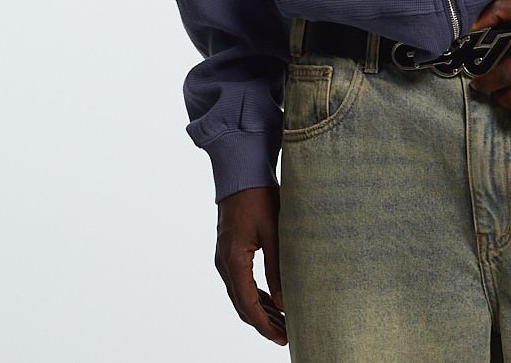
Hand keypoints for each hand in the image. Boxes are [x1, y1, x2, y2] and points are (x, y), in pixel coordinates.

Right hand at [214, 185, 286, 345]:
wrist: (240, 172)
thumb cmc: (258, 197)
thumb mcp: (273, 232)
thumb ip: (277, 268)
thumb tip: (284, 302)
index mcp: (233, 260)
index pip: (247, 305)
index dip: (265, 325)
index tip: (282, 338)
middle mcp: (224, 263)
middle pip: (242, 305)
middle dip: (263, 323)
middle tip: (286, 335)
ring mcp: (224, 258)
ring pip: (240, 295)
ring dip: (259, 311)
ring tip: (282, 323)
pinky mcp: (229, 252)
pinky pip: (240, 282)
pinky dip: (254, 296)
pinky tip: (270, 302)